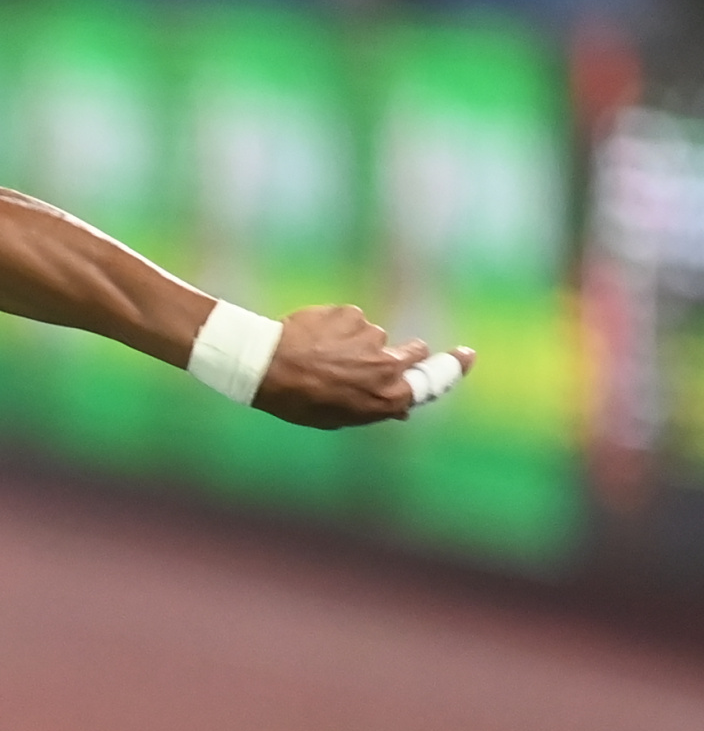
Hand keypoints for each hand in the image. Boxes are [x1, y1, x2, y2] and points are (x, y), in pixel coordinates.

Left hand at [259, 304, 471, 428]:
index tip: (467, 354)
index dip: (452, 367)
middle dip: (401, 353)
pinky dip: (335, 327)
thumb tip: (402, 410)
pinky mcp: (352, 314)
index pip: (432, 381)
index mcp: (386, 397)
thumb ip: (374, 409)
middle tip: (371, 359)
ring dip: (354, 343)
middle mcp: (386, 366)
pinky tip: (310, 339)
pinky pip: (349, 320)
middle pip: (413, 351)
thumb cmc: (297, 400)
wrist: (263, 366)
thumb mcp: (336, 416)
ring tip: (319, 356)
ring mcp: (370, 337)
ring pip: (374, 337)